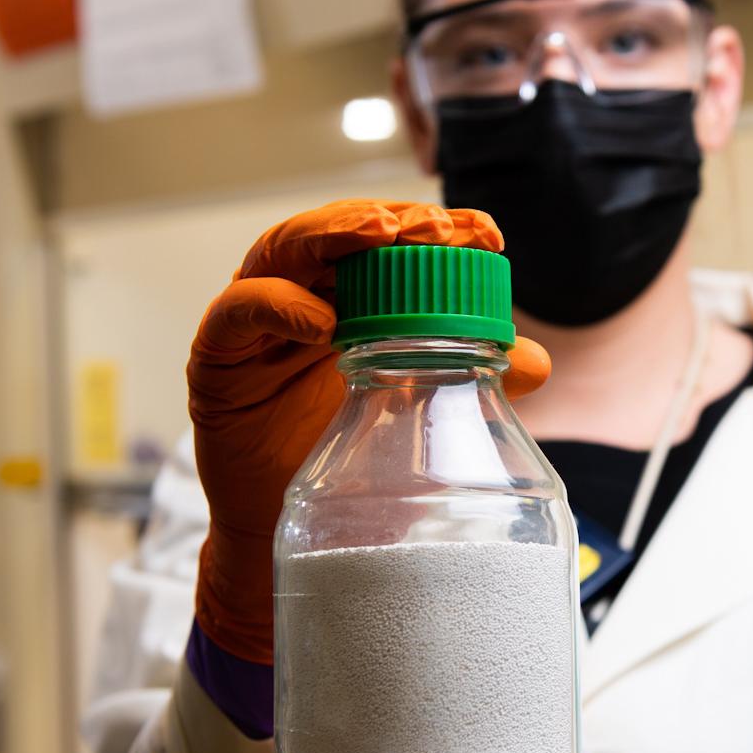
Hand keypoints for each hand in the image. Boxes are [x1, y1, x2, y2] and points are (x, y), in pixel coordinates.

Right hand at [188, 199, 551, 664]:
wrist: (277, 530)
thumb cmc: (340, 460)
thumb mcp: (416, 414)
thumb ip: (469, 381)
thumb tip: (536, 362)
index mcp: (348, 300)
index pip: (391, 247)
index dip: (436, 231)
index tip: (485, 234)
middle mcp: (300, 298)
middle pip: (338, 235)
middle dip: (388, 222)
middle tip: (435, 227)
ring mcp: (256, 325)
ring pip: (284, 251)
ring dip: (332, 235)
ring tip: (380, 235)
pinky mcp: (217, 359)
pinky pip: (237, 313)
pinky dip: (276, 306)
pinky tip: (321, 321)